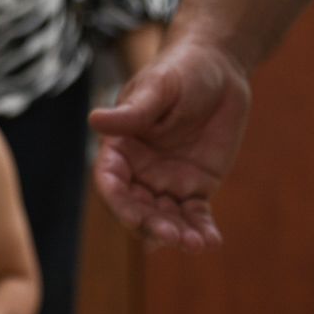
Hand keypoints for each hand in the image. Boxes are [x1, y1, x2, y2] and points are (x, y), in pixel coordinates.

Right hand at [88, 34, 250, 251]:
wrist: (219, 68)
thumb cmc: (180, 71)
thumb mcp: (157, 88)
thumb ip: (131, 112)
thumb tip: (94, 120)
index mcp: (120, 149)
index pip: (111, 183)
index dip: (119, 204)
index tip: (134, 218)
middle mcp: (138, 172)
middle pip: (137, 209)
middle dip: (152, 226)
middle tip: (173, 236)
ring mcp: (166, 183)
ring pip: (166, 219)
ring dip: (178, 235)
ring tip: (197, 244)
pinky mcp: (196, 187)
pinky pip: (195, 215)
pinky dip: (202, 230)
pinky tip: (211, 240)